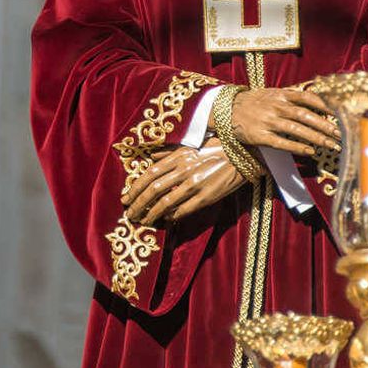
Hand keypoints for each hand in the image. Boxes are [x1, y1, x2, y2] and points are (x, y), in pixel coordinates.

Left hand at [121, 142, 246, 224]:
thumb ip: (169, 151)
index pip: (149, 174)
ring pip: (166, 203)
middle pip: (154, 190)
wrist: (242, 154)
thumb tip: (150, 156)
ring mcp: (195, 184)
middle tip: (130, 214)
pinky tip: (166, 220)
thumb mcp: (190, 145)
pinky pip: (184, 210)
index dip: (134, 188)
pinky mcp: (206, 197)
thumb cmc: (216, 148)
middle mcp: (184, 170)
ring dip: (152, 214)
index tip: (125, 199)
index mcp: (178, 156)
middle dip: (139, 204)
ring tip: (144, 221)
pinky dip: (172, 216)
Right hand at [230, 88, 336, 156]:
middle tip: (340, 135)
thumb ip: (292, 97)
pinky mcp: (260, 136)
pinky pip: (282, 143)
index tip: (339, 113)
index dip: (324, 105)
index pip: (307, 98)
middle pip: (305, 116)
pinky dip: (297, 147)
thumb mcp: (272, 94)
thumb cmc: (255, 102)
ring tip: (331, 145)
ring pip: (296, 130)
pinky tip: (310, 152)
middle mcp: (276, 107)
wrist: (228, 110)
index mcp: (281, 95)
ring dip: (316, 138)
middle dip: (325, 126)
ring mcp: (268, 121)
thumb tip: (317, 101)